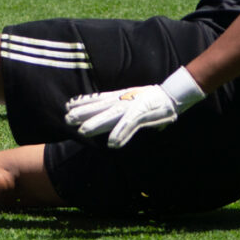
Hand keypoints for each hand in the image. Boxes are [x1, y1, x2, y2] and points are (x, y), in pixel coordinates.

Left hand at [65, 76, 196, 149]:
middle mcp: (123, 102)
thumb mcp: (135, 103)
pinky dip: (120, 134)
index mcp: (121, 98)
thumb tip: (117, 119)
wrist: (173, 95)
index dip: (84, 102)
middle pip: (99, 108)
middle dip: (83, 113)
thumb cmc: (154, 101)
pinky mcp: (142, 115)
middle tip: (66, 118)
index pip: (98, 99)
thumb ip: (124, 113)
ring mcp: (132, 108)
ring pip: (110, 117)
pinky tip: (112, 144)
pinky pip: (129, 126)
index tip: (68, 104)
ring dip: (96, 125)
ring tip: (82, 132)